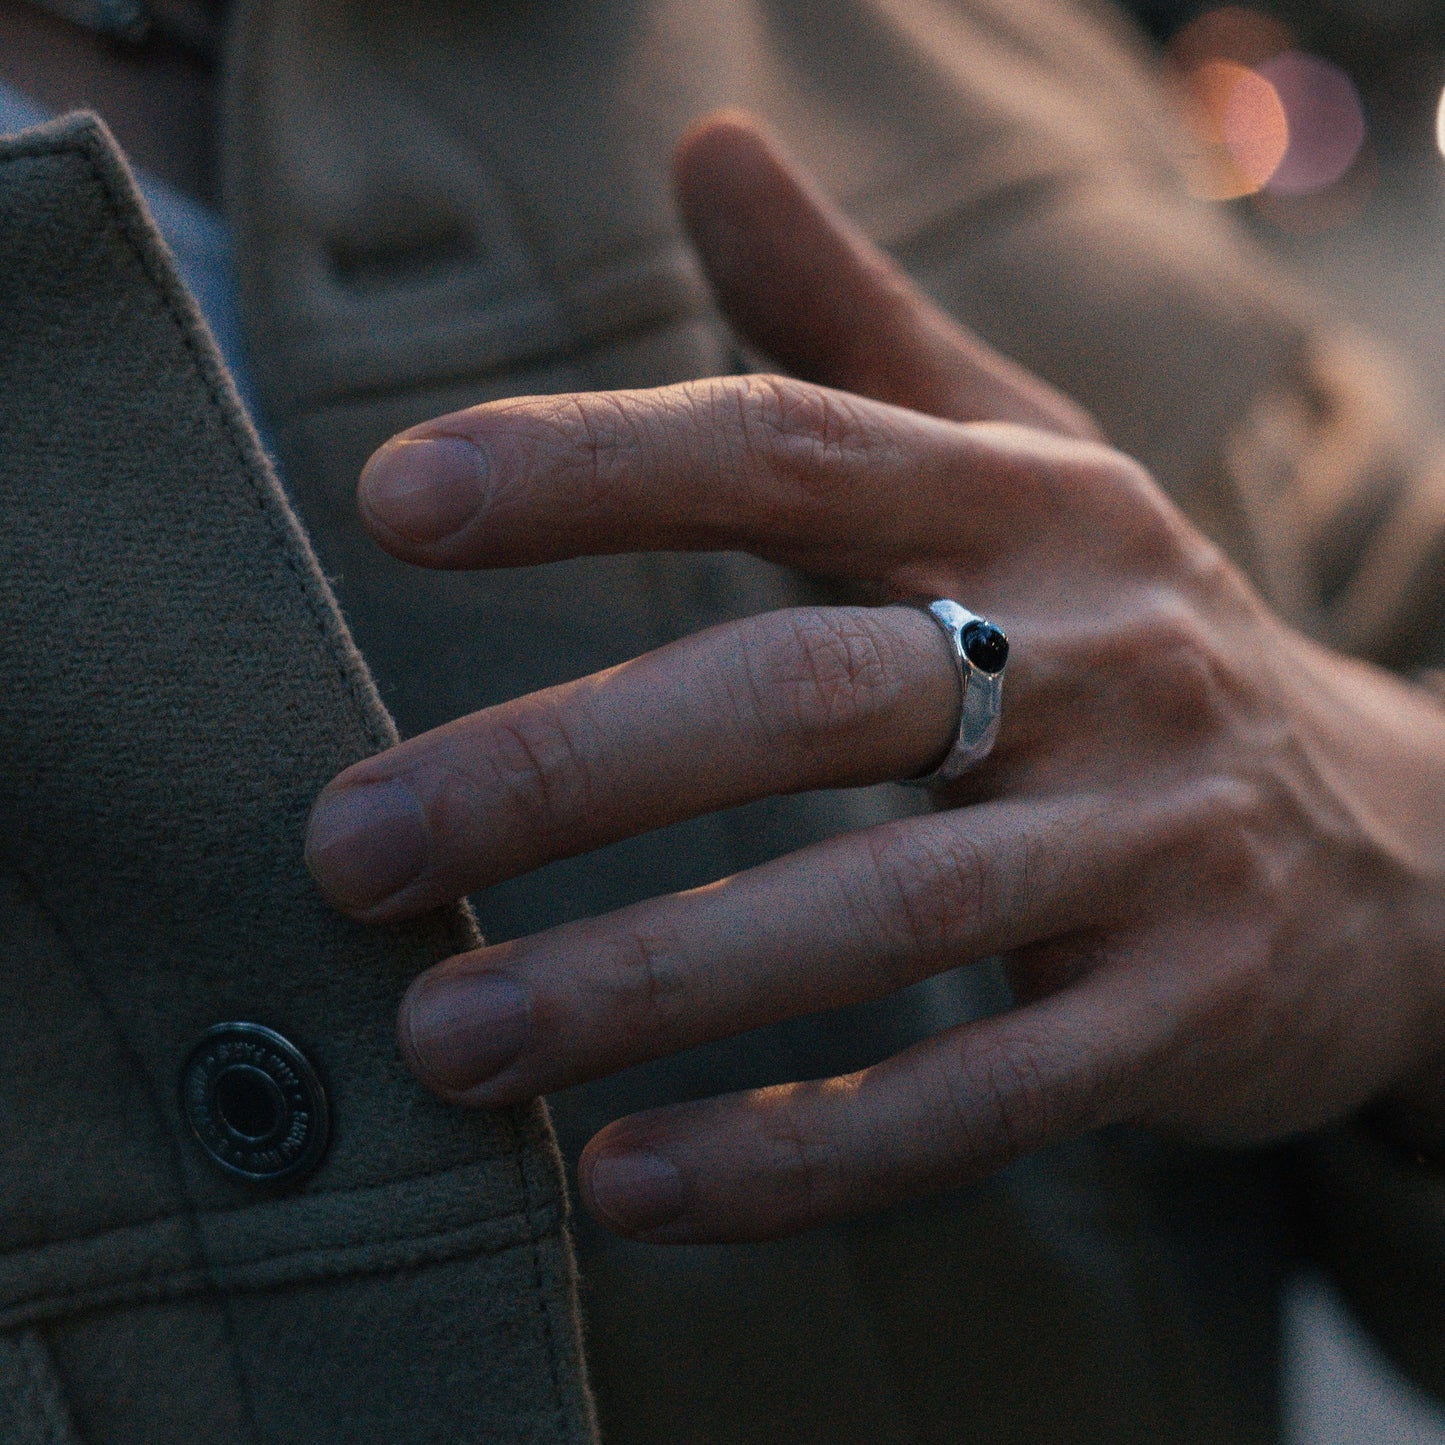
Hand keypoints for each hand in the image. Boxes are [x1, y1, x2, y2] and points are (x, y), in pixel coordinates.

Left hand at [306, 114, 1444, 1241]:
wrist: (1403, 838)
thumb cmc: (1132, 636)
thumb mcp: (1020, 457)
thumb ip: (851, 329)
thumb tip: (708, 147)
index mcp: (1032, 511)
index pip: (792, 451)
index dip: (592, 468)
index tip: (394, 503)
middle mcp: (1096, 661)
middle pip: (803, 698)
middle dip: (562, 774)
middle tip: (352, 851)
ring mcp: (1152, 845)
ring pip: (877, 918)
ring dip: (646, 985)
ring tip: (449, 1042)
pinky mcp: (1185, 1016)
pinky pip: (978, 1101)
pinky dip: (800, 1157)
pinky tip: (628, 1187)